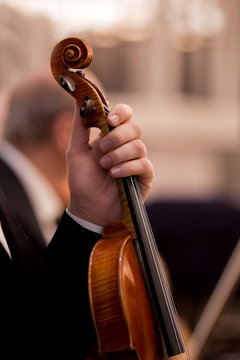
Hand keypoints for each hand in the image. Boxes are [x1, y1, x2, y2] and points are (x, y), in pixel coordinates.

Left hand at [67, 102, 153, 225]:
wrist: (88, 208)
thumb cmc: (82, 180)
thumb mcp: (75, 151)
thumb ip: (80, 126)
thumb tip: (80, 100)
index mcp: (112, 136)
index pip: (125, 115)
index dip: (121, 113)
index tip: (110, 121)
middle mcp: (126, 146)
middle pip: (135, 127)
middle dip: (118, 136)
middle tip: (102, 148)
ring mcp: (137, 161)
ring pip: (139, 146)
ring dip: (119, 154)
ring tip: (105, 166)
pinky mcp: (144, 176)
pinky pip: (143, 165)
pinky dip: (127, 168)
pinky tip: (114, 175)